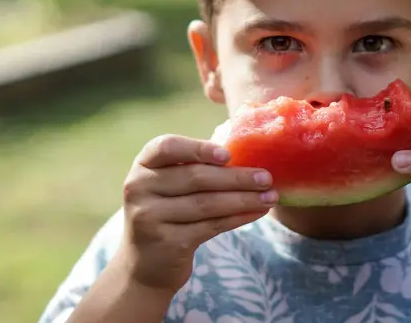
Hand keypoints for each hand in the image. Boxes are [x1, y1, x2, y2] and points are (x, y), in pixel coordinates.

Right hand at [118, 134, 278, 291]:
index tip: (229, 155)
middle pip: (195, 177)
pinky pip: (211, 226)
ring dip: (244, 199)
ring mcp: (150, 217)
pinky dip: (238, 218)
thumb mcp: (170, 185)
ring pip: (207, 203)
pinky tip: (257, 212)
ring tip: (271, 196)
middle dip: (237, 177)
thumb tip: (248, 155)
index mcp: (143, 165)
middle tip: (267, 177)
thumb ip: (196, 166)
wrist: (146, 263)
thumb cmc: (169, 211)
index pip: (167, 147)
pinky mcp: (167, 242)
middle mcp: (139, 188)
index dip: (199, 148)